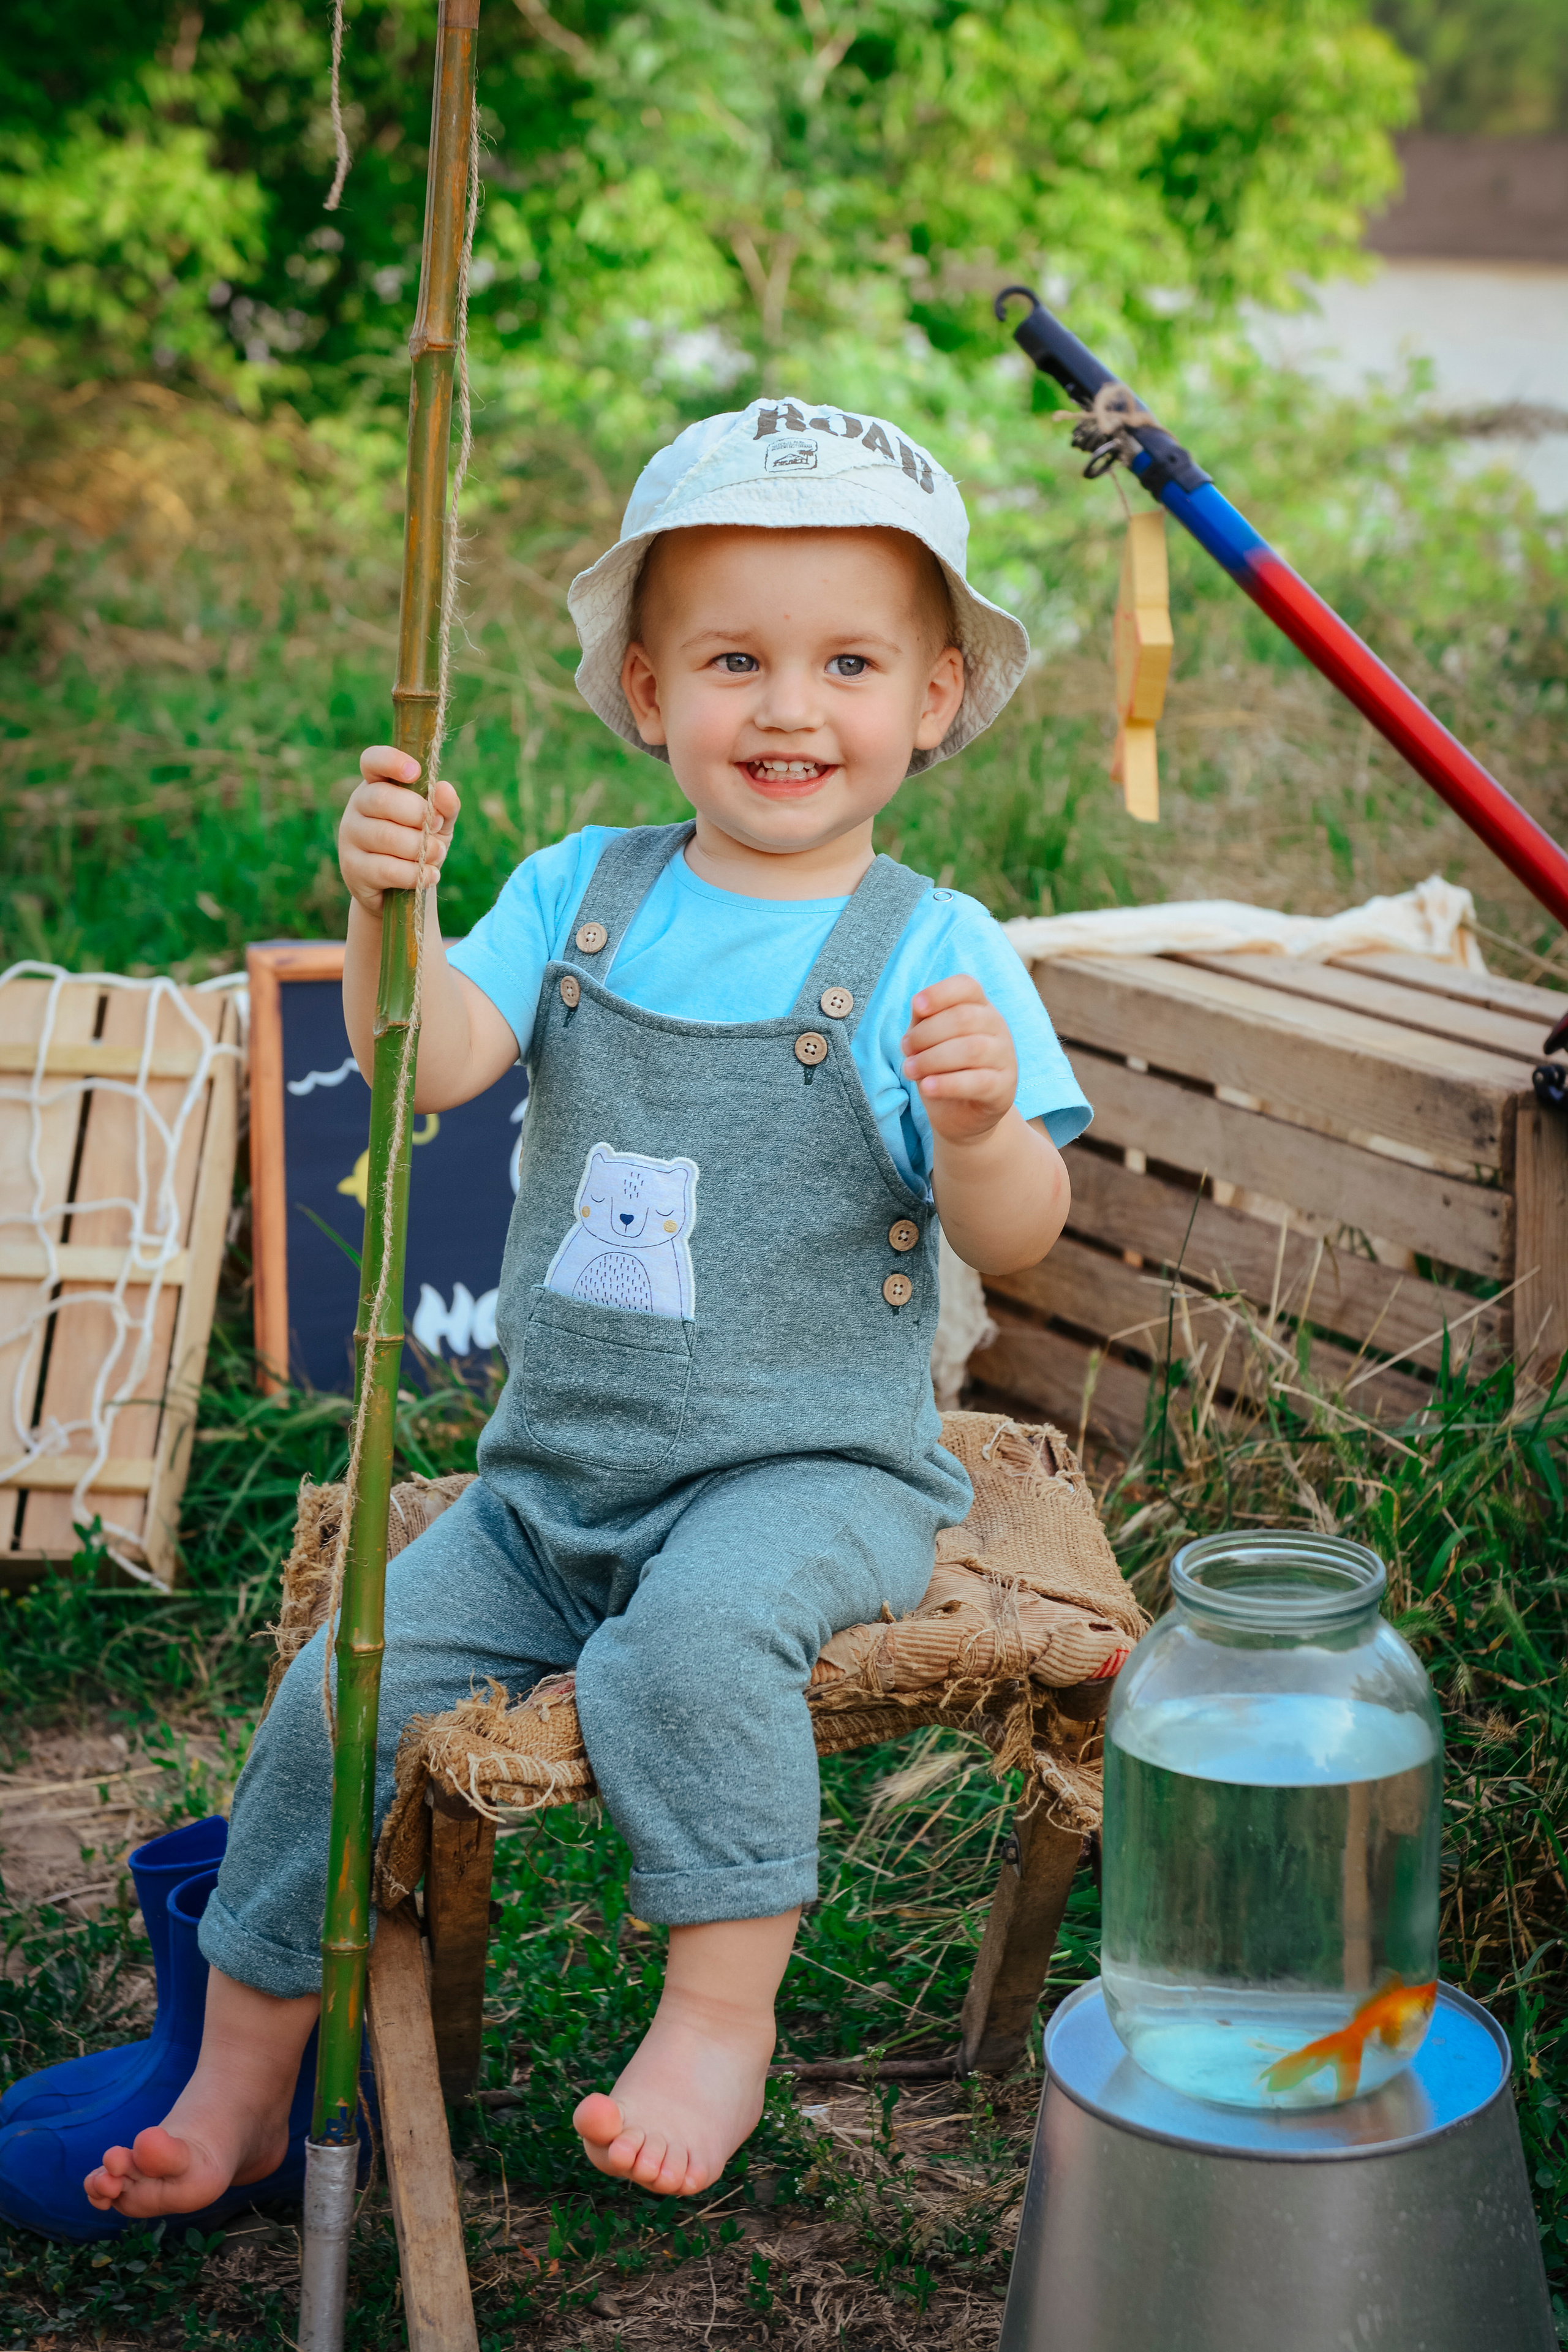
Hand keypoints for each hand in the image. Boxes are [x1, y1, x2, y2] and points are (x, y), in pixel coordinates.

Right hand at [338, 745, 459, 915]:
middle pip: (382, 799)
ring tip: (437, 855)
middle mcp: (357, 806)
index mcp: (377, 785)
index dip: (392, 761)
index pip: (373, 761)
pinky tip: (431, 875)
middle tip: (437, 828)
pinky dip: (414, 874)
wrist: (399, 889)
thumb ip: (444, 806)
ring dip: (421, 848)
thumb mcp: (438, 823)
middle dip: (418, 814)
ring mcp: (350, 837)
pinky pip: (386, 869)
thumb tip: (444, 789)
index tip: (416, 772)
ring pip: (386, 836)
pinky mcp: (353, 869)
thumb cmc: (418, 844)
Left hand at [901, 973, 1017, 1144]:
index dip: (940, 993)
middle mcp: (998, 1027)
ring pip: (971, 1049)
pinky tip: (927, 1087)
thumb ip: (924, 1020)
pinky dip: (948, 1083)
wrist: (961, 1115)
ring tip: (910, 1070)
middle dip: (926, 1033)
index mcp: (979, 1008)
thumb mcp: (928, 1041)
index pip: (967, 987)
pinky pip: (979, 1082)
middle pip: (964, 1018)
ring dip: (932, 1059)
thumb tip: (919, 1005)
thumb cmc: (942, 1069)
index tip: (916, 1006)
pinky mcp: (1004, 1088)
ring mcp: (1005, 1057)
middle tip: (906, 1049)